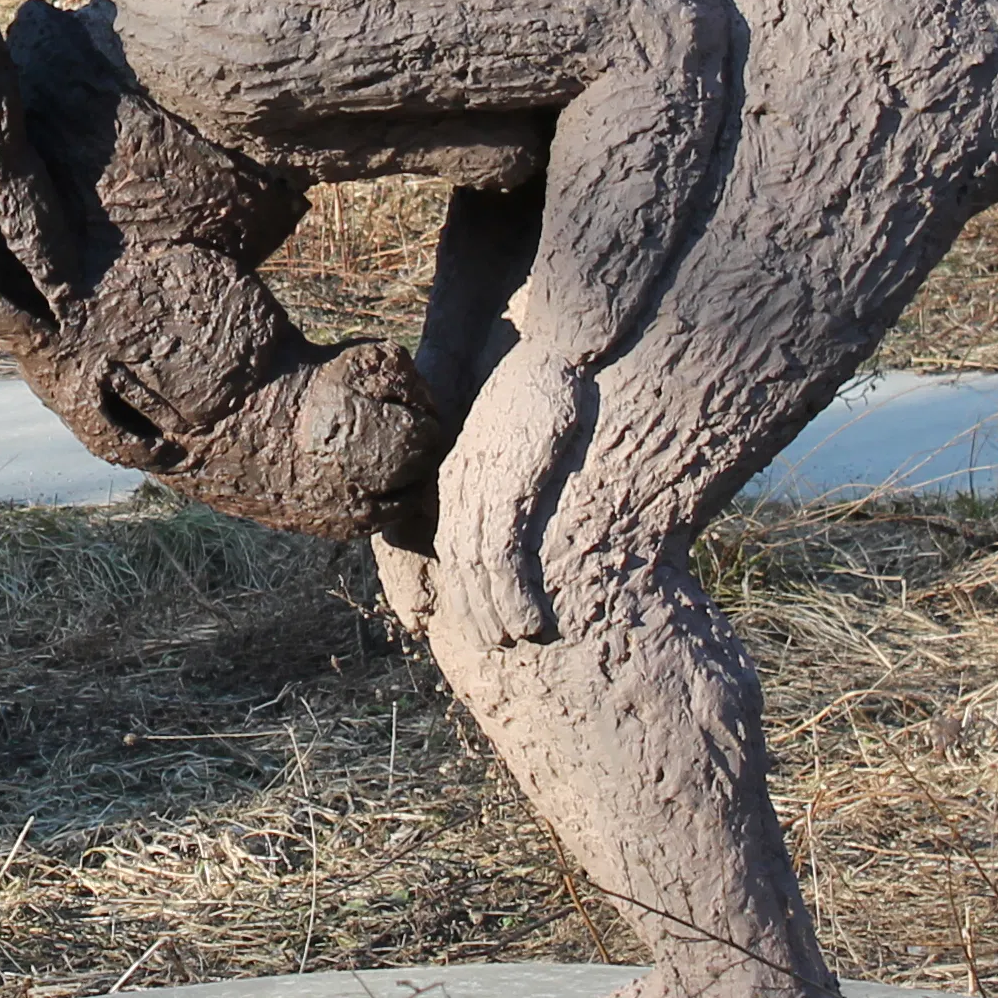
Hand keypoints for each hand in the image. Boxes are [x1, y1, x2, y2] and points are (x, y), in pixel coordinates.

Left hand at [432, 356, 597, 647]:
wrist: (560, 356)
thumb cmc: (541, 393)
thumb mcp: (508, 437)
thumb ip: (500, 472)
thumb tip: (512, 505)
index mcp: (457, 470)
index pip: (438, 537)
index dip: (440, 580)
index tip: (444, 617)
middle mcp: (458, 481)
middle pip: (450, 559)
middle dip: (466, 605)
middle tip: (487, 641)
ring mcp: (480, 486)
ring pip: (472, 567)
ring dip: (491, 611)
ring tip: (510, 641)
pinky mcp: (509, 488)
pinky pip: (502, 555)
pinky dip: (512, 596)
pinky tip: (527, 624)